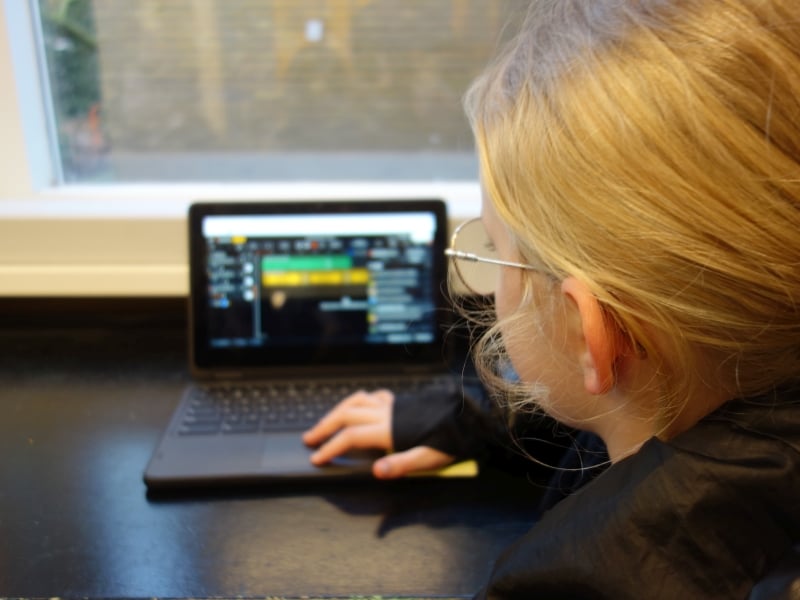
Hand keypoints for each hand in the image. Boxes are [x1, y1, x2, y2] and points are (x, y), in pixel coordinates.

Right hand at [302, 388, 454, 478]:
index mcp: (389, 429)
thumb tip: (377, 471)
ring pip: (356, 400)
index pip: (350, 437)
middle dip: (324, 426)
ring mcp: (393, 405)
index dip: (330, 447)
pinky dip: (360, 400)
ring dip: (337, 411)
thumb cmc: (451, 441)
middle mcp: (386, 413)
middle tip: (309, 438)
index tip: (316, 458)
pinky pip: (374, 396)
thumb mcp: (430, 459)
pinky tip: (360, 406)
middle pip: (346, 414)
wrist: (468, 417)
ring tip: (326, 422)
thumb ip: (402, 465)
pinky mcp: (402, 402)